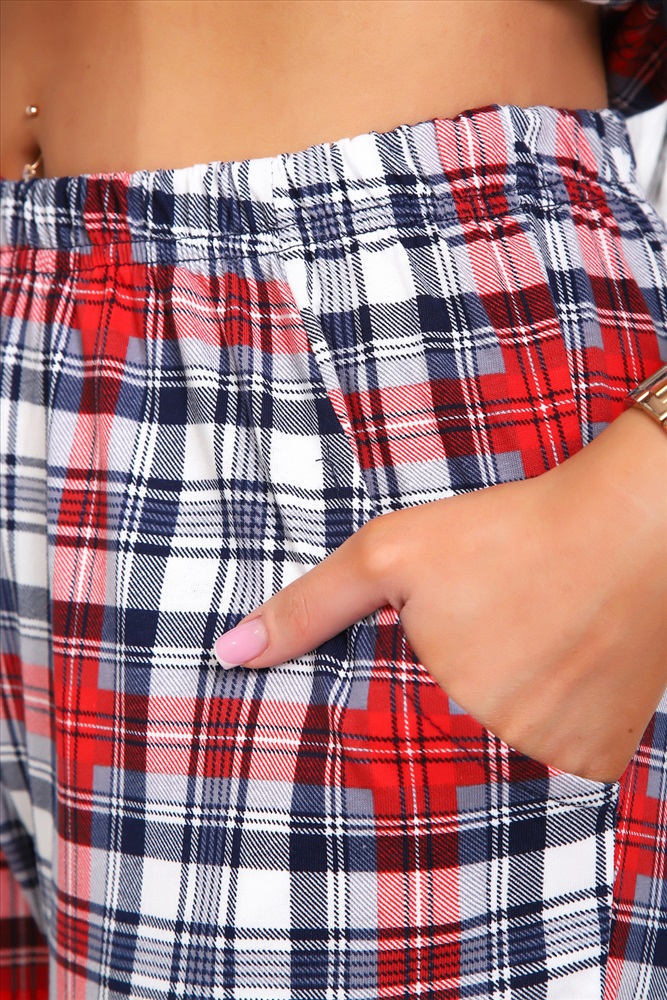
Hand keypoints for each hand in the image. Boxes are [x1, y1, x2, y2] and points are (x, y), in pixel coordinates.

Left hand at [214, 407, 666, 782]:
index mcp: (437, 708)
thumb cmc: (505, 532)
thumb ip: (308, 608)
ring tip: (527, 649)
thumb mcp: (391, 553)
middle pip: (451, 753)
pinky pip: (561, 765)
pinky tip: (559, 671)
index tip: (417, 683)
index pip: (388, 747)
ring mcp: (558, 758)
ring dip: (508, 719)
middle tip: (491, 643)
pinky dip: (555, 728)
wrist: (631, 525)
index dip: (397, 714)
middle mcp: (499, 750)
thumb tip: (225, 656)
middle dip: (455, 711)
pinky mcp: (605, 756)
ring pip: (506, 759)